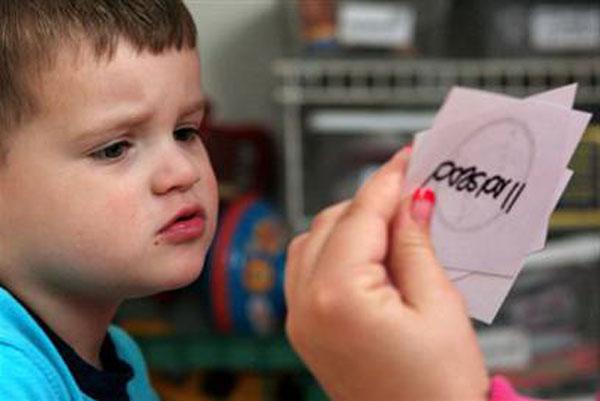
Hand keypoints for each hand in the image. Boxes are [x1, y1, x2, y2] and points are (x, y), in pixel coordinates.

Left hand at [284, 148, 488, 400]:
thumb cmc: (438, 389)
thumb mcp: (439, 306)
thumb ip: (417, 245)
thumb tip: (413, 200)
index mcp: (339, 296)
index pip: (362, 215)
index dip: (388, 180)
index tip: (407, 159)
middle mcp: (306, 305)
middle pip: (332, 222)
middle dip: (371, 203)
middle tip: (412, 194)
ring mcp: (299, 319)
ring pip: (313, 240)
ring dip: (350, 224)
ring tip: (395, 226)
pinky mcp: (303, 329)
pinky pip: (306, 268)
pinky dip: (334, 249)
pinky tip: (368, 253)